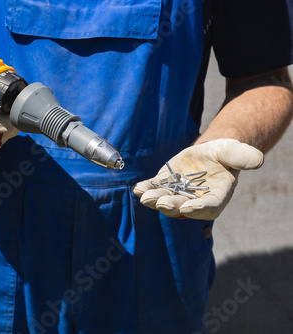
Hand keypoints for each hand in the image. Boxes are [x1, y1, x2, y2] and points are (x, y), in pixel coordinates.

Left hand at [132, 139, 263, 219]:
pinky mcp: (166, 184)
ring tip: (144, 197)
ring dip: (154, 199)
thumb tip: (258, 160)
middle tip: (161, 203)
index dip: (199, 208)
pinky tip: (137, 188)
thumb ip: (244, 158)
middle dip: (171, 205)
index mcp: (217, 197)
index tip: (189, 208)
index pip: (208, 207)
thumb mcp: (236, 153)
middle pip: (182, 207)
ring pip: (165, 199)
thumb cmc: (227, 154)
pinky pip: (154, 188)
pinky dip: (145, 188)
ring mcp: (179, 193)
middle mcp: (196, 200)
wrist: (211, 152)